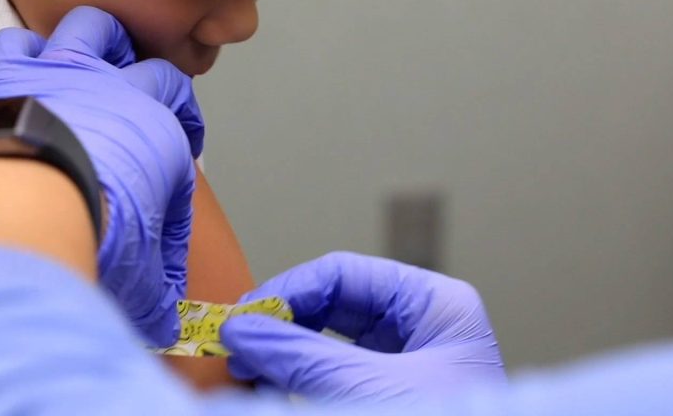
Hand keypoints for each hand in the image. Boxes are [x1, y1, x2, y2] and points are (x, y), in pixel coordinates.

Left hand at [0, 6, 202, 346]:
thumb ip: (154, 284)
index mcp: (157, 129)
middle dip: (146, 75)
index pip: (181, 107)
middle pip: (145, 61)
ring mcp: (60, 73)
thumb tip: (162, 314)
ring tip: (88, 61)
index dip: (184, 122)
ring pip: (89, 26)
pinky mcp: (6, 75)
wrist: (23, 209)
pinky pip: (18, 42)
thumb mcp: (142, 275)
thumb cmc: (95, 235)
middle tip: (138, 95)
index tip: (179, 145)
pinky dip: (21, 54)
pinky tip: (21, 74)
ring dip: (93, 40)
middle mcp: (116, 89)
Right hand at [221, 251, 504, 403]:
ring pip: (327, 342)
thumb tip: (241, 330)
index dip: (289, 290)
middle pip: (332, 306)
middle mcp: (421, 329)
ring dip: (284, 354)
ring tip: (244, 369)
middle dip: (282, 324)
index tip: (244, 316)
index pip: (345, 274)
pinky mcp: (386, 398)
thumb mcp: (368, 389)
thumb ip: (301, 356)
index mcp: (436, 307)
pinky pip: (332, 376)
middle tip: (236, 343)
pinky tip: (268, 385)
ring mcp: (404, 366)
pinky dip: (299, 379)